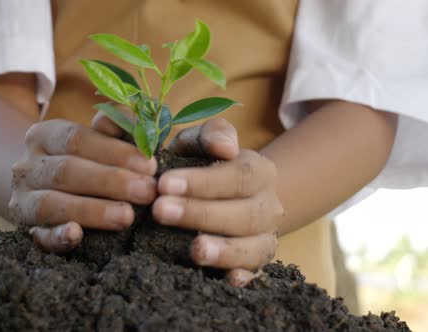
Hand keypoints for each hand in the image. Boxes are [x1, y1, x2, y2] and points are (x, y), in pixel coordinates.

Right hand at [8, 118, 156, 251]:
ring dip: (91, 210)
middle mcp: (28, 166)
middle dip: (110, 182)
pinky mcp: (27, 231)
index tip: (149, 165)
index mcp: (44, 136)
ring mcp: (22, 200)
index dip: (114, 151)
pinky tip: (76, 234)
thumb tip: (140, 120)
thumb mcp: (95, 138)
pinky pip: (39, 236)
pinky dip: (57, 236)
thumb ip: (116, 127)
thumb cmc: (83, 160)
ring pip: (50, 204)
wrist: (42, 189)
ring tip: (126, 216)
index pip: (77, 139)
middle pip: (65, 171)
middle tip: (147, 192)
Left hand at [153, 119, 283, 286]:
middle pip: (244, 214)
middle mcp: (268, 207)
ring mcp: (264, 238)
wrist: (221, 194)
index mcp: (259, 172)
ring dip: (224, 250)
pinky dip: (245, 278)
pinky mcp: (254, 265)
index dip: (202, 181)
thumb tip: (225, 147)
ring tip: (195, 251)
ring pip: (253, 248)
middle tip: (160, 211)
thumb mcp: (202, 142)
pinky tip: (228, 280)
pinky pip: (256, 274)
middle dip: (200, 214)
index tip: (164, 184)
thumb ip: (211, 135)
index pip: (238, 176)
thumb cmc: (202, 164)